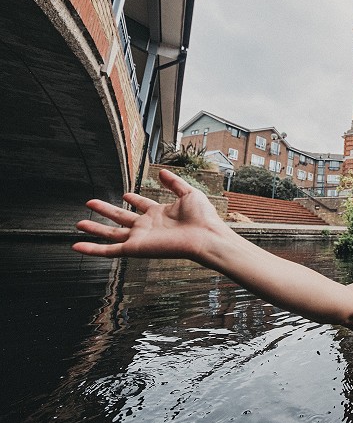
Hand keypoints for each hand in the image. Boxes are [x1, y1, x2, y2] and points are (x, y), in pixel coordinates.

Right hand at [72, 169, 228, 259]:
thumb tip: (162, 172)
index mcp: (160, 214)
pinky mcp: (135, 249)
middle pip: (122, 218)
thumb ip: (174, 183)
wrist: (205, 236)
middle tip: (91, 203)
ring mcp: (140, 238)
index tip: (125, 194)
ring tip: (79, 223)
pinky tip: (77, 245)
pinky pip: (109, 250)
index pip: (142, 205)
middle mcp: (148, 226)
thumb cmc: (203, 218)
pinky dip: (92, 249)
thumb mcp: (189, 194)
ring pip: (111, 234)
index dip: (133, 199)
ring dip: (94, 229)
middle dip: (106, 210)